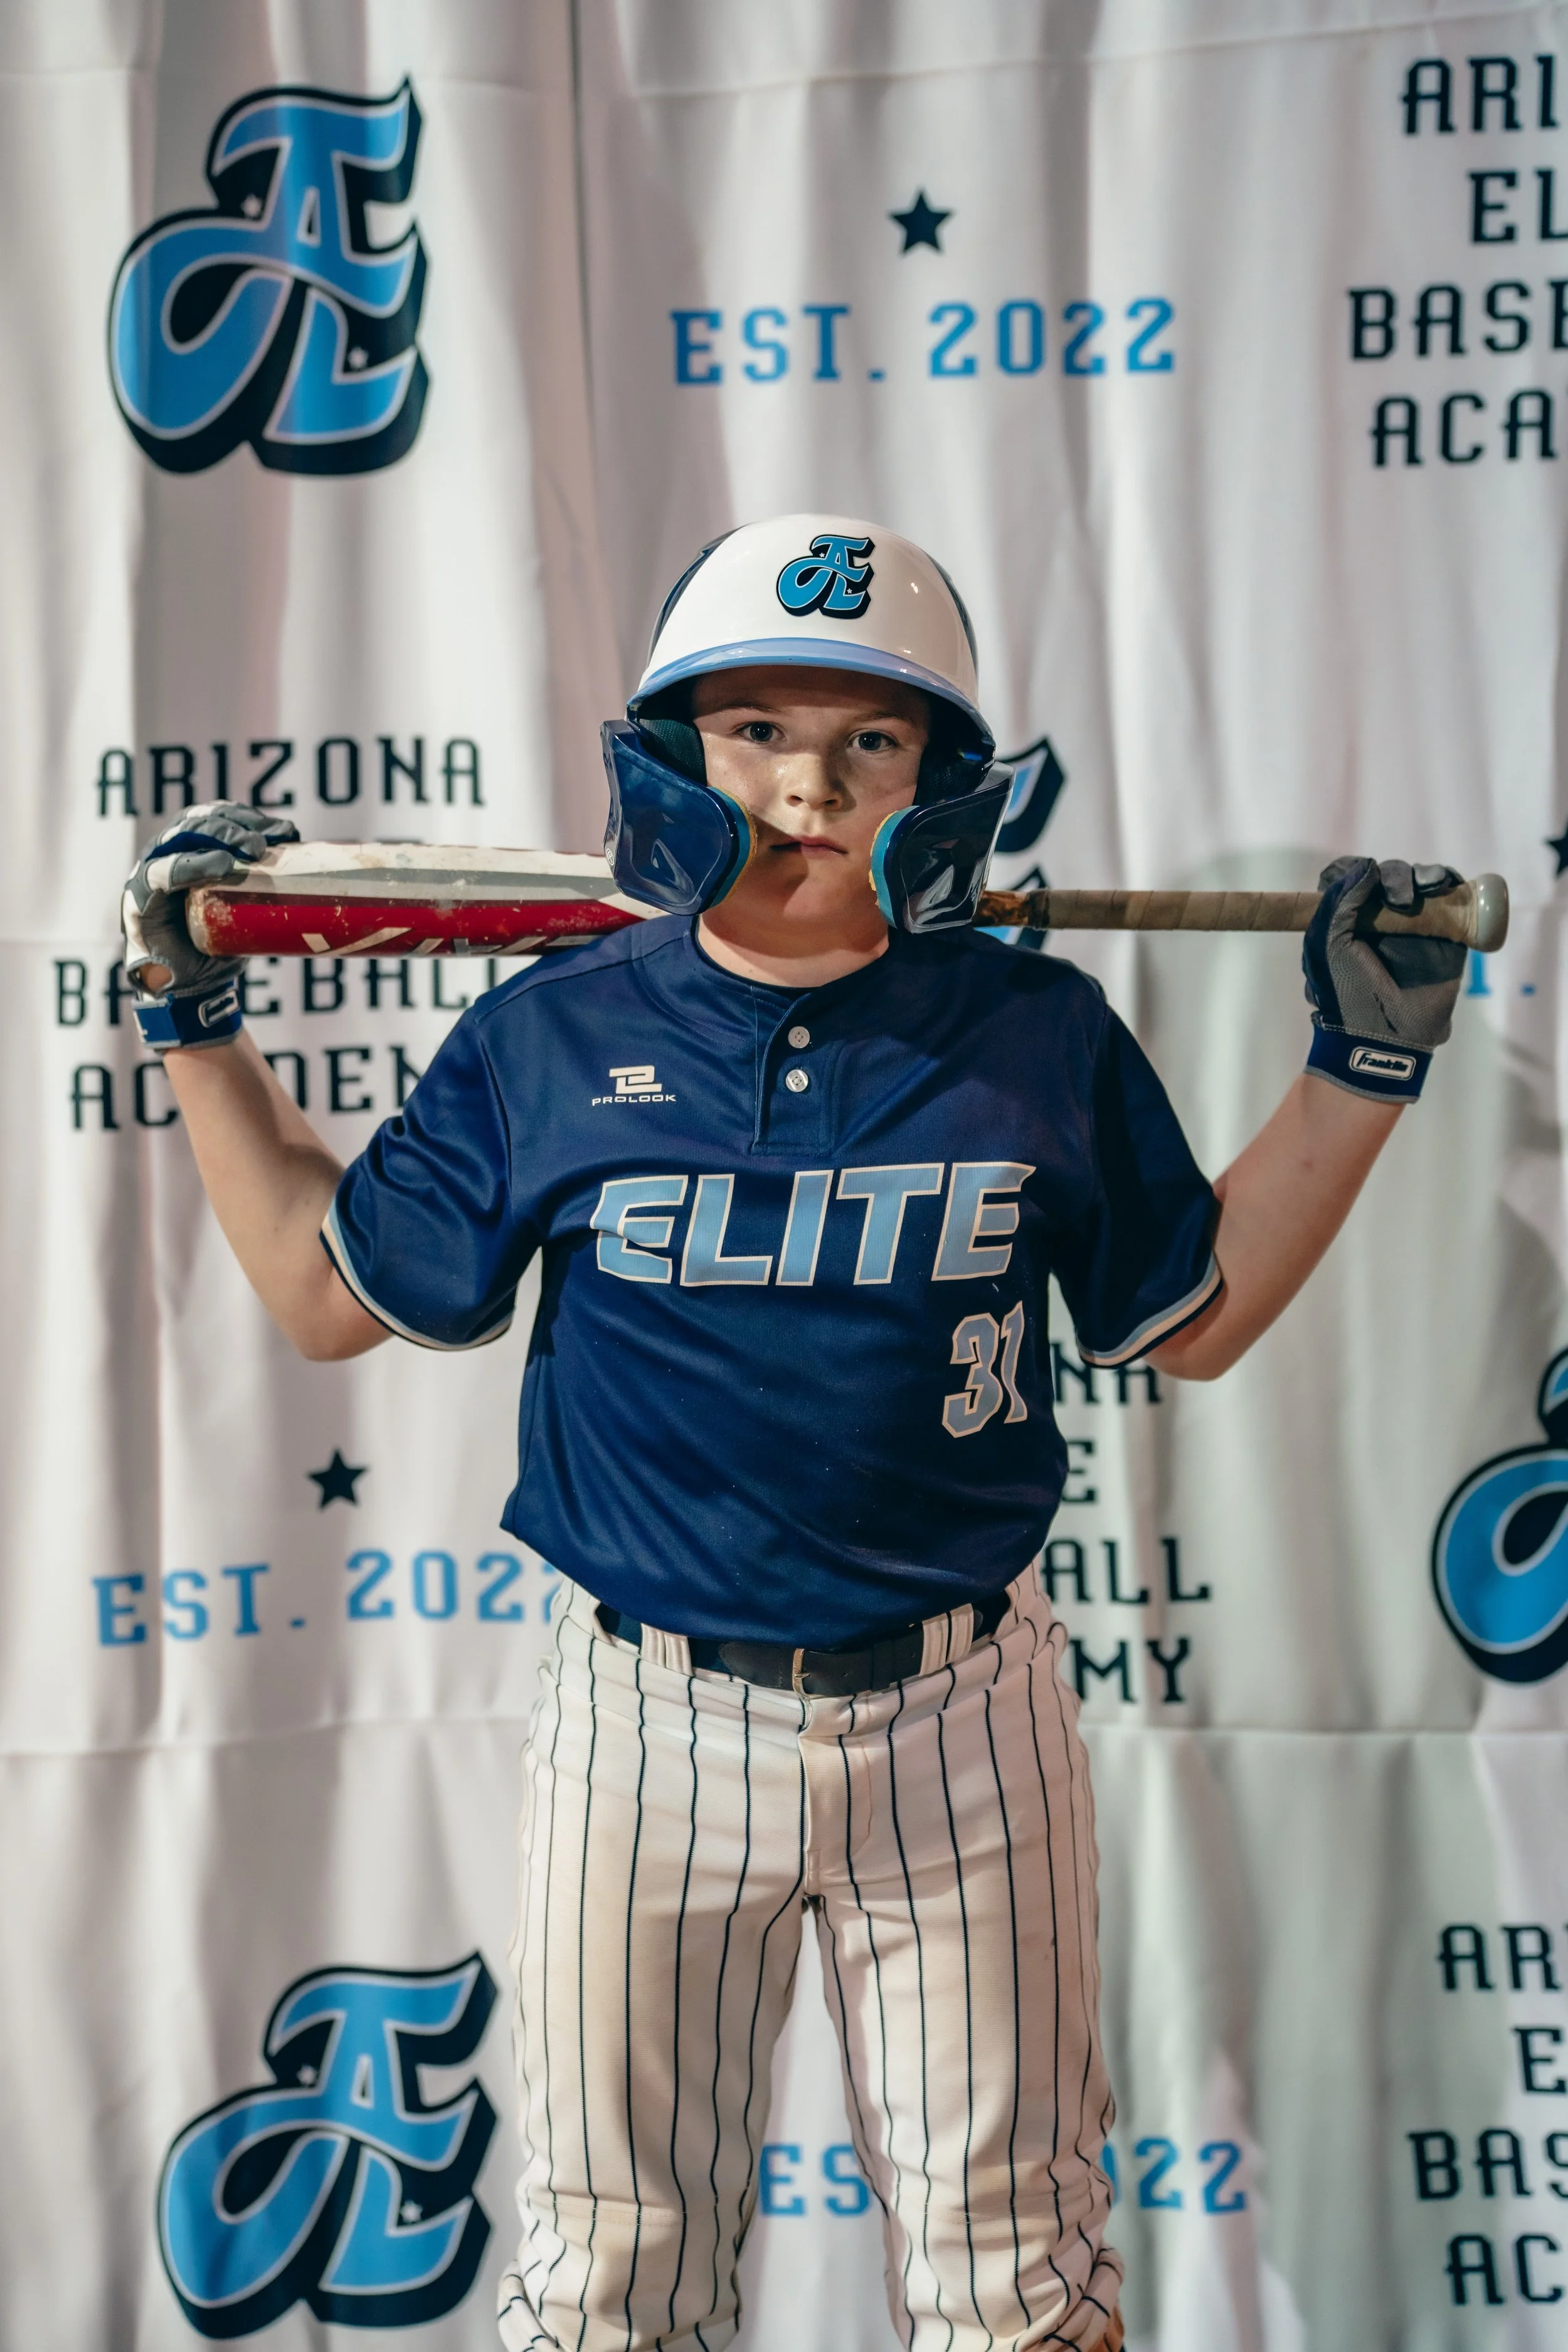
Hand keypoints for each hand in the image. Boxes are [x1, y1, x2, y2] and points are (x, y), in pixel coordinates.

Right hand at [120, 804, 297, 1051]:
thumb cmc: (221, 942)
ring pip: (181, 837)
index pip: (218, 816)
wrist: (191, 986)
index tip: (287, 831)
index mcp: (192, 847)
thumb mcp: (246, 907)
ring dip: (218, 837)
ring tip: (251, 851)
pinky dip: (191, 866)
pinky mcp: (140, 898)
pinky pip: (162, 874)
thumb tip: (316, 868)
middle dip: (236, 825)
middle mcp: (168, 852)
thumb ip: (267, 885)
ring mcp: (150, 871)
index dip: (250, 817)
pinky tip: (221, 866)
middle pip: (199, 821)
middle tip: (266, 843)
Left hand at [1301, 856, 1466, 1101]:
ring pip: (1420, 883)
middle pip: (1389, 877)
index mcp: (1346, 923)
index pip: (1352, 879)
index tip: (1359, 874)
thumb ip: (1340, 902)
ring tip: (1420, 891)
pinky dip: (1449, 882)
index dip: (1356, 871)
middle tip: (1397, 899)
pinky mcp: (1445, 938)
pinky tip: (1442, 884)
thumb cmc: (1346, 994)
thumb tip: (1367, 867)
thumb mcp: (1328, 944)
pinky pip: (1451, 900)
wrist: (1383, 1036)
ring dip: (1420, 876)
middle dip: (1393, 876)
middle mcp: (1380, 923)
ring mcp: (1413, 929)